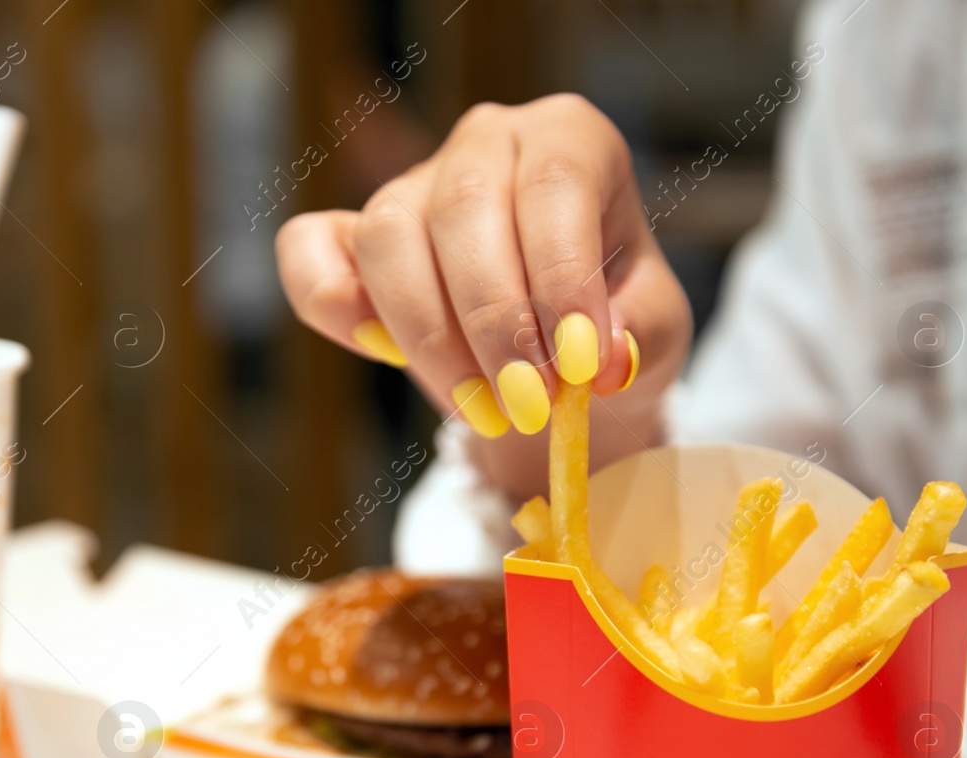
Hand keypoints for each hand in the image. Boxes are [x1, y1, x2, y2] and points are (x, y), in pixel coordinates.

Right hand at [277, 94, 690, 494]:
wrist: (562, 350)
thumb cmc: (613, 318)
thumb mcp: (656, 326)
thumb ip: (640, 333)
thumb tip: (602, 360)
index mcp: (568, 138)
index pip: (553, 186)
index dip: (560, 278)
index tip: (577, 368)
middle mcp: (484, 143)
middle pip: (463, 212)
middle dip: (494, 324)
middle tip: (528, 408)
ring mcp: (409, 185)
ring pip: (389, 238)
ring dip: (429, 338)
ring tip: (483, 410)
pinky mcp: (349, 233)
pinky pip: (309, 251)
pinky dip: (331, 304)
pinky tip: (379, 354)